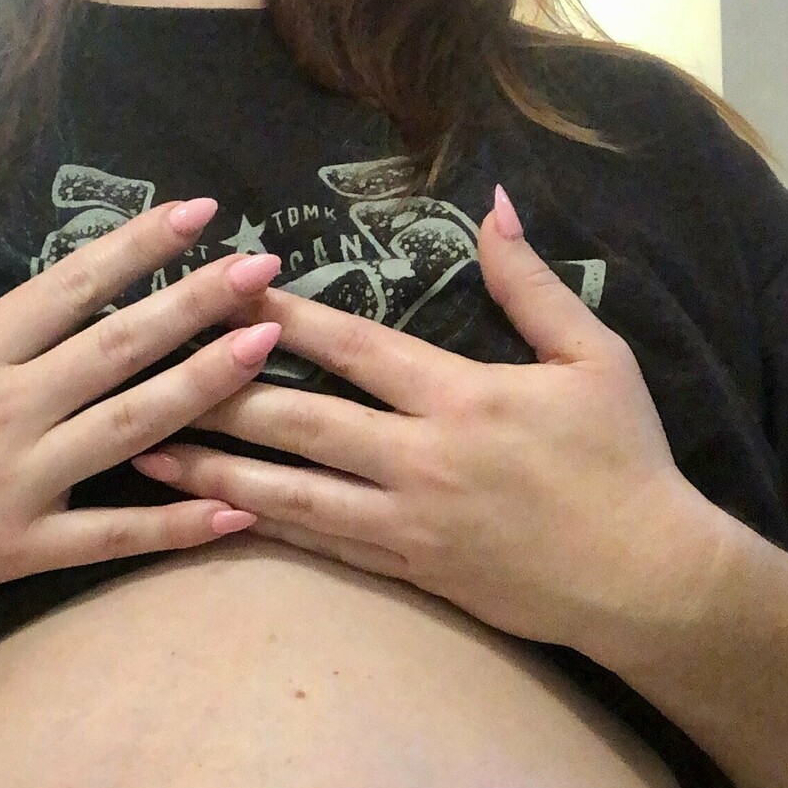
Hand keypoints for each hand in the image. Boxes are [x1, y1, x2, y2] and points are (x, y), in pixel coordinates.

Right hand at [0, 196, 280, 651]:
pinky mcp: (20, 549)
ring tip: (266, 350)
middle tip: (267, 272)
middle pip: (119, 346)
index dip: (138, 245)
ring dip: (203, 387)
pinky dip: (173, 527)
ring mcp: (18, 483)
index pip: (71, 285)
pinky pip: (111, 538)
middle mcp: (3, 410)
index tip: (198, 213)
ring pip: (130, 428)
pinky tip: (234, 509)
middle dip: (197, 303)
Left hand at [130, 185, 719, 653]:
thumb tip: (493, 206)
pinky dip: (263, 531)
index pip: (354, 349)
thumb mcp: (596, 358)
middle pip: (299, 425)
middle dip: (217, 397)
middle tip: (145, 376)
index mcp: (462, 398)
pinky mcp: (409, 572)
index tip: (222, 288)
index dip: (283, 318)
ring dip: (213, 476)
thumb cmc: (626, 463)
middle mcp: (421, 461)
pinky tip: (208, 520)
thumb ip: (533, 285)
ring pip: (291, 497)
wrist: (643, 580)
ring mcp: (408, 525)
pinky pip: (322, 549)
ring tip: (144, 457)